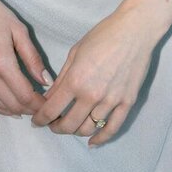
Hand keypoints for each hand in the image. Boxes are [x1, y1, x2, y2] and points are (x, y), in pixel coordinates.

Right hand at [0, 0, 50, 118]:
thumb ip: (33, 58)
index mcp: (2, 62)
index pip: (24, 94)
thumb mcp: (19, 30)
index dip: (39, 103)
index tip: (49, 103)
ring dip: (16, 110)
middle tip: (42, 105)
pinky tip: (10, 106)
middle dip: (30, 109)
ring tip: (29, 106)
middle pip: (12, 104)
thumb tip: (46, 80)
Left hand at [30, 6, 158, 146]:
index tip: (37, 121)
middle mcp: (91, 95)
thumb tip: (49, 97)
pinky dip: (100, 139)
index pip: (52, 109)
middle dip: (57, 128)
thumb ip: (62, 77)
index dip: (40, 119)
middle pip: (69, 125)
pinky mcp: (127, 103)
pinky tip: (92, 141)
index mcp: (75, 79)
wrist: (134, 30)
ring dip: (76, 131)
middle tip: (53, 124)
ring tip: (71, 126)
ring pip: (88, 129)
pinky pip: (112, 129)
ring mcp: (110, 101)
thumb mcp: (75, 52)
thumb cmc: (103, 35)